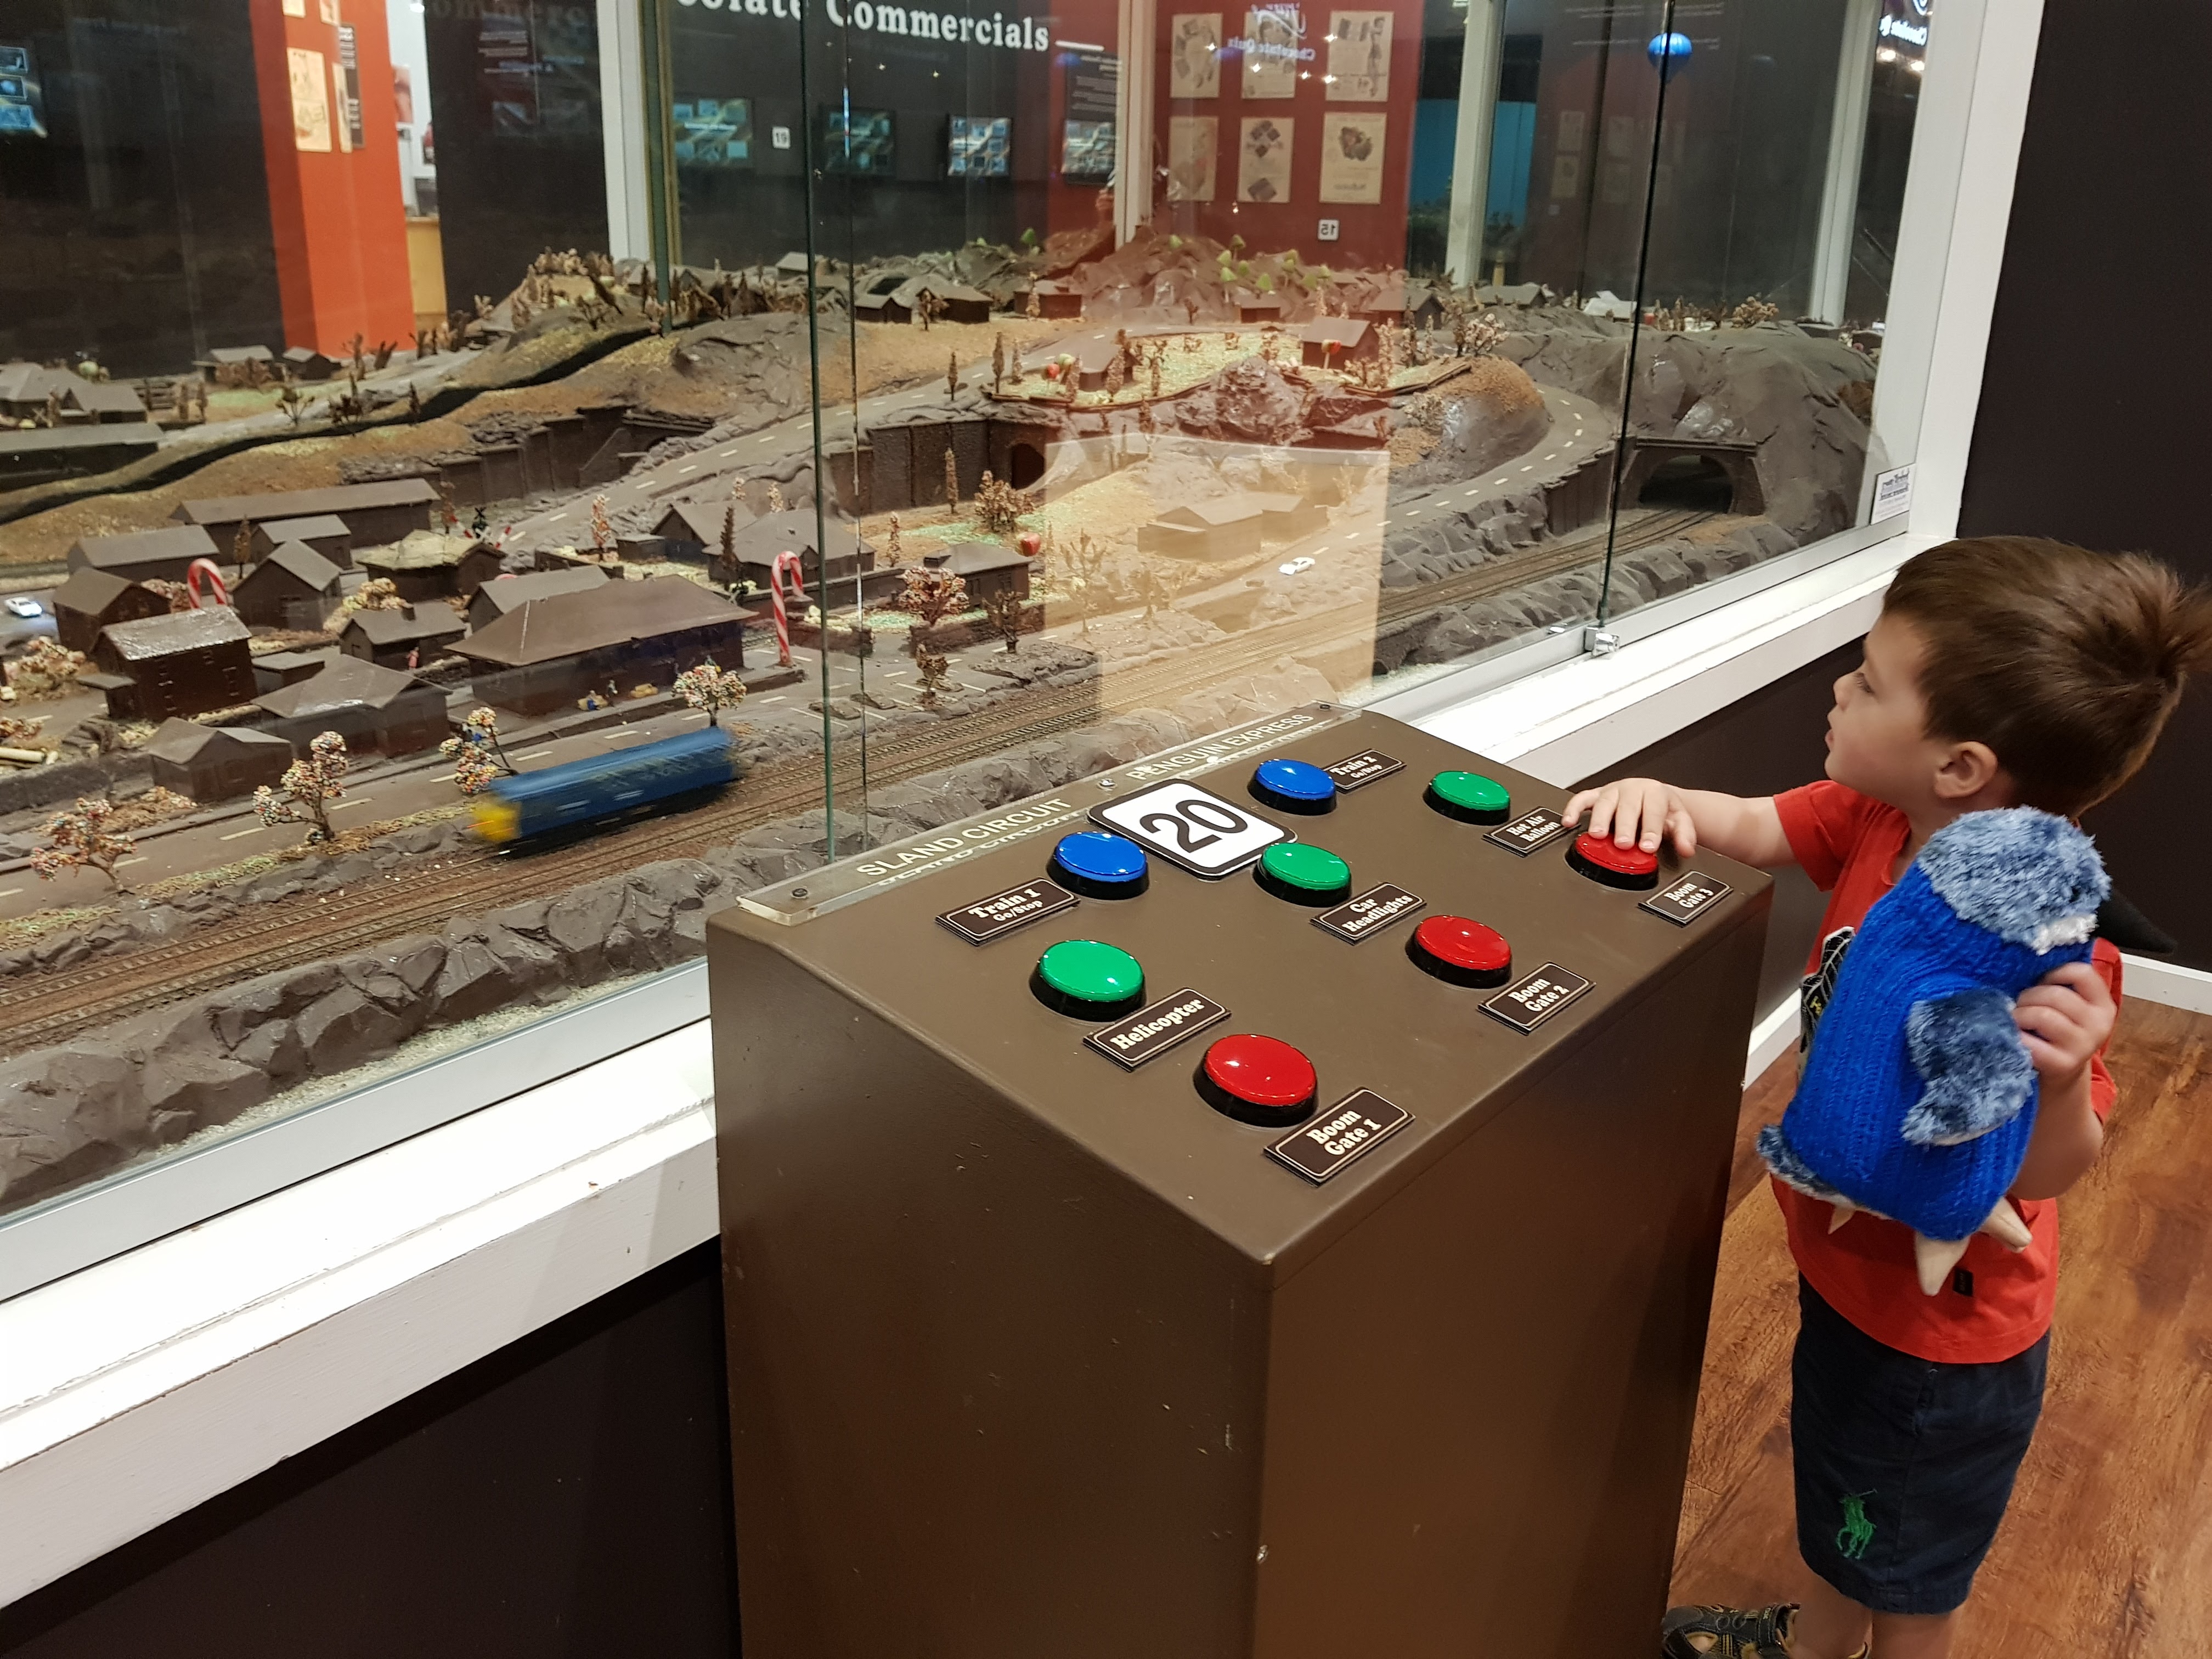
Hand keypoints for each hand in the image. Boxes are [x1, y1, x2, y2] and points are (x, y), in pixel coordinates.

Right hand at [1561, 777, 1698, 856]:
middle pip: (1628, 806)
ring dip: (1600, 819)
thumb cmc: (1662, 809)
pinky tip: (1569, 822)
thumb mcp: (1678, 820)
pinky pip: (1582, 799)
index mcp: (1654, 792)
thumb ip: (1684, 835)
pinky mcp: (1596, 795)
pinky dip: (1573, 809)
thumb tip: (1686, 848)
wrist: (1653, 795)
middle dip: (1625, 826)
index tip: (1648, 846)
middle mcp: (1632, 789)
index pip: (1653, 810)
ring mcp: (1612, 791)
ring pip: (1604, 802)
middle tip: (1624, 843)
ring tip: (1598, 835)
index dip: (1651, 829)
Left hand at [2014, 961, 2115, 1085]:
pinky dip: (2016, 1035)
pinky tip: (2016, 1036)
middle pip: (2056, 995)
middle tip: (2020, 1004)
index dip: (2055, 972)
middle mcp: (2099, 1025)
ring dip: (2020, 1014)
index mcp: (2103, 1005)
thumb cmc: (2059, 1031)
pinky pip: (2031, 1042)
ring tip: (2017, 1019)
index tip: (2041, 981)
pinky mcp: (2063, 1064)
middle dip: (2029, 995)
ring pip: (2043, 1015)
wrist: (2062, 1072)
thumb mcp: (2070, 1008)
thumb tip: (2030, 962)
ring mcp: (2083, 1046)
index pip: (2083, 973)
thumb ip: (2062, 986)